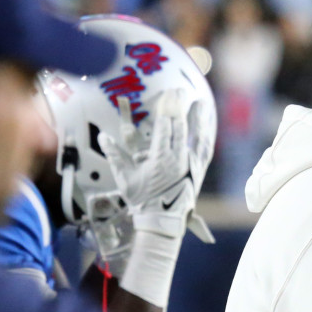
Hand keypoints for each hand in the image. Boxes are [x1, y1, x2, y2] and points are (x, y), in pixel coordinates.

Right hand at [98, 88, 213, 243]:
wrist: (162, 221)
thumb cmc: (142, 200)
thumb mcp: (125, 179)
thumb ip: (115, 156)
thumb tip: (103, 137)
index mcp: (161, 159)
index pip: (166, 127)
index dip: (167, 108)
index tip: (167, 94)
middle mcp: (179, 160)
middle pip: (181, 127)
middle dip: (180, 107)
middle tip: (179, 91)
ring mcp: (191, 165)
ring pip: (197, 137)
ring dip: (199, 119)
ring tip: (200, 103)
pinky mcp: (198, 172)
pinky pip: (205, 150)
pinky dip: (206, 136)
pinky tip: (208, 127)